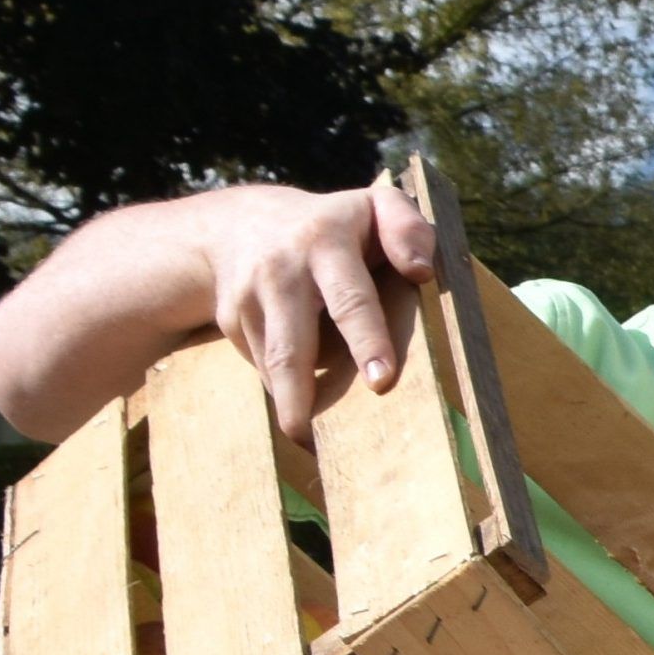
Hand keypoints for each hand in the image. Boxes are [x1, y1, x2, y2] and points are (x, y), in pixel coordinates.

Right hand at [214, 182, 435, 440]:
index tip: (382, 381)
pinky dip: (286, 392)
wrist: (239, 226)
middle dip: (305, 391)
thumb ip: (406, 227)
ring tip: (314, 446)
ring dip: (292, 408)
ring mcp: (250, 298)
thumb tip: (421, 272)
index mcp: (325, 241)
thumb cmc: (335, 226)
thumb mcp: (374, 207)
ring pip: (274, 364)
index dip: (367, 339)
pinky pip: (264, 367)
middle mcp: (281, 270)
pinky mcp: (232, 322)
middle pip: (293, 343)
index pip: (349, 297)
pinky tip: (304, 413)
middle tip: (322, 437)